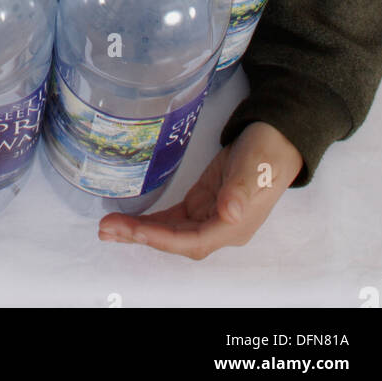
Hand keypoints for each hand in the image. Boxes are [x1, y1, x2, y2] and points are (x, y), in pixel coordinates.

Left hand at [98, 121, 302, 258]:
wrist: (275, 139)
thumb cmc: (267, 154)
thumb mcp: (255, 168)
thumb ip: (240, 191)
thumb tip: (228, 213)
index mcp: (233, 226)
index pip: (192, 241)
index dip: (162, 238)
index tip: (133, 230)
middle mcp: (219, 228)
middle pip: (175, 241)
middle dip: (141, 236)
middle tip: (106, 229)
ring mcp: (209, 216)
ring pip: (170, 232)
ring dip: (141, 230)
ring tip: (108, 226)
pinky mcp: (202, 203)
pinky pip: (173, 219)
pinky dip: (151, 221)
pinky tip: (130, 221)